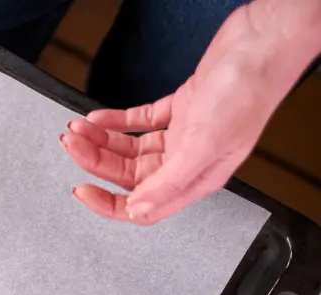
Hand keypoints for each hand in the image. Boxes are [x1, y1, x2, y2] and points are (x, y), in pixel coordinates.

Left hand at [60, 2, 316, 223]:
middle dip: (96, 161)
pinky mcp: (181, 107)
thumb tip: (138, 211)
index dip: (109, 203)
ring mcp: (184, 133)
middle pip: (130, 174)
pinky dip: (116, 121)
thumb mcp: (204, 144)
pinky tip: (98, 118)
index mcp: (197, 178)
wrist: (262, 43)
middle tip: (72, 145)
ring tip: (78, 130)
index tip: (81, 191)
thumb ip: (169, 182)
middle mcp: (189, 159)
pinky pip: (139, 121)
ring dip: (101, 140)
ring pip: (130, 148)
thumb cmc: (247, 91)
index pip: (144, 205)